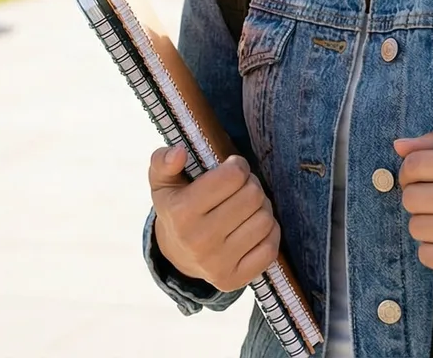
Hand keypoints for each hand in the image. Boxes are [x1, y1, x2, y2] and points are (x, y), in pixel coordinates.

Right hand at [149, 145, 280, 291]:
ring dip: (262, 207)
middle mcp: (198, 241)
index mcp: (181, 212)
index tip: (231, 167)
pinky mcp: (234, 280)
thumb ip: (163, 160)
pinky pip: (270, 249)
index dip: (238, 166)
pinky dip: (269, 233)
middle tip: (241, 186)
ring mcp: (217, 264)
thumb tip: (179, 152)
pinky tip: (253, 227)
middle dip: (251, 184)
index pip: (234, 176)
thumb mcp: (163, 181)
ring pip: (265, 220)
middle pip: (253, 195)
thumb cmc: (176, 206)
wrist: (177, 254)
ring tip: (247, 206)